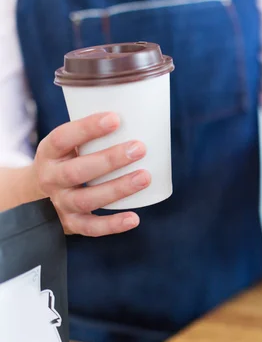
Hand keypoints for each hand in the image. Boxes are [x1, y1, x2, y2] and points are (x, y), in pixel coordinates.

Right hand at [31, 113, 150, 235]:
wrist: (36, 195)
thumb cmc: (68, 160)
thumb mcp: (69, 145)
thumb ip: (94, 134)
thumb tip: (142, 113)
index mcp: (49, 153)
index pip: (63, 138)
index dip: (87, 128)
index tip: (115, 119)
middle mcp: (50, 179)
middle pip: (77, 171)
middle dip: (110, 160)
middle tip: (139, 147)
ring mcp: (60, 203)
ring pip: (86, 199)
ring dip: (118, 189)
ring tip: (145, 177)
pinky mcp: (70, 224)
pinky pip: (91, 228)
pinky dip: (112, 225)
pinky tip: (134, 219)